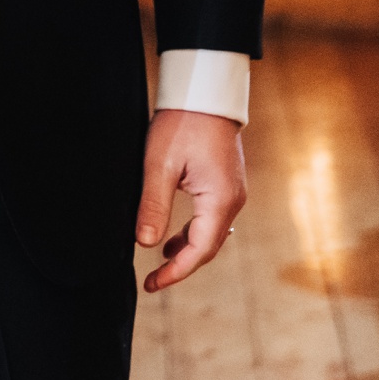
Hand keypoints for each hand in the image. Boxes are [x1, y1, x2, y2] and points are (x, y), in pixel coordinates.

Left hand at [137, 108, 247, 290]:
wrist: (205, 94)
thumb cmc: (182, 124)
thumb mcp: (159, 165)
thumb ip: (154, 206)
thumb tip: (145, 244)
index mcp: (219, 200)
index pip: (199, 251)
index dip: (176, 272)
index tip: (152, 284)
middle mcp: (233, 201)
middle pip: (208, 247)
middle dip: (181, 266)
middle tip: (153, 281)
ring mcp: (232, 193)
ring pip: (210, 234)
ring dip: (187, 250)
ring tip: (161, 262)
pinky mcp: (226, 184)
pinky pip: (212, 219)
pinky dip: (193, 233)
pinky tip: (175, 237)